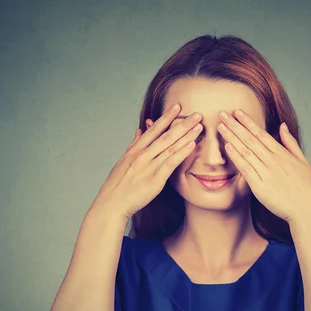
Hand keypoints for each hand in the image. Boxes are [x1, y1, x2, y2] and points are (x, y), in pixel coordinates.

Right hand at [90, 104, 203, 220]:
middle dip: (182, 124)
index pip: (153, 130)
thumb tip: (140, 130)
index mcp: (134, 150)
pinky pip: (170, 163)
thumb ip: (134, 145)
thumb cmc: (118, 185)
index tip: (177, 106)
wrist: (112, 204)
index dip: (166, 117)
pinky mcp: (154, 180)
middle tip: (197, 114)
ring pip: (170, 147)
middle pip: (165, 136)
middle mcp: (141, 155)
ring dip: (186, 136)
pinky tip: (191, 145)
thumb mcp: (123, 161)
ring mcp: (148, 167)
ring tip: (198, 126)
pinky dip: (181, 153)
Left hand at [217, 109, 310, 222]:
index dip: (248, 122)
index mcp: (282, 154)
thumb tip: (282, 125)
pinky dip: (236, 157)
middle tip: (223, 114)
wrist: (306, 209)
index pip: (261, 134)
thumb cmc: (306, 187)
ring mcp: (266, 173)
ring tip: (221, 127)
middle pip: (250, 139)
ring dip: (232, 138)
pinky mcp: (260, 186)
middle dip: (235, 126)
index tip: (237, 112)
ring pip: (246, 151)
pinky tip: (227, 147)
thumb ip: (291, 142)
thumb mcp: (302, 161)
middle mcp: (273, 161)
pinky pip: (246, 169)